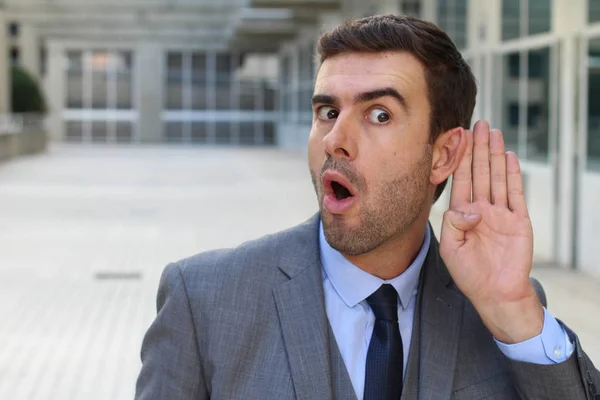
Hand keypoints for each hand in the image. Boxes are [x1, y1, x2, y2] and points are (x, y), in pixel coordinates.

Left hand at [439, 120, 543, 343]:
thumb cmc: (468, 273)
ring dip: (495, 155)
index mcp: (462, 214)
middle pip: (480, 171)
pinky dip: (512, 175)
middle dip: (478, 148)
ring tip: (493, 133)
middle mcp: (481, 208)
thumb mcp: (450, 248)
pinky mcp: (518, 220)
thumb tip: (472, 207)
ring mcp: (500, 213)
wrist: (495, 293)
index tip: (459, 137)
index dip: (460, 158)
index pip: (461, 180)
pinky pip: (515, 193)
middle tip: (479, 124)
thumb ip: (454, 224)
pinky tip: (508, 158)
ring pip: (496, 177)